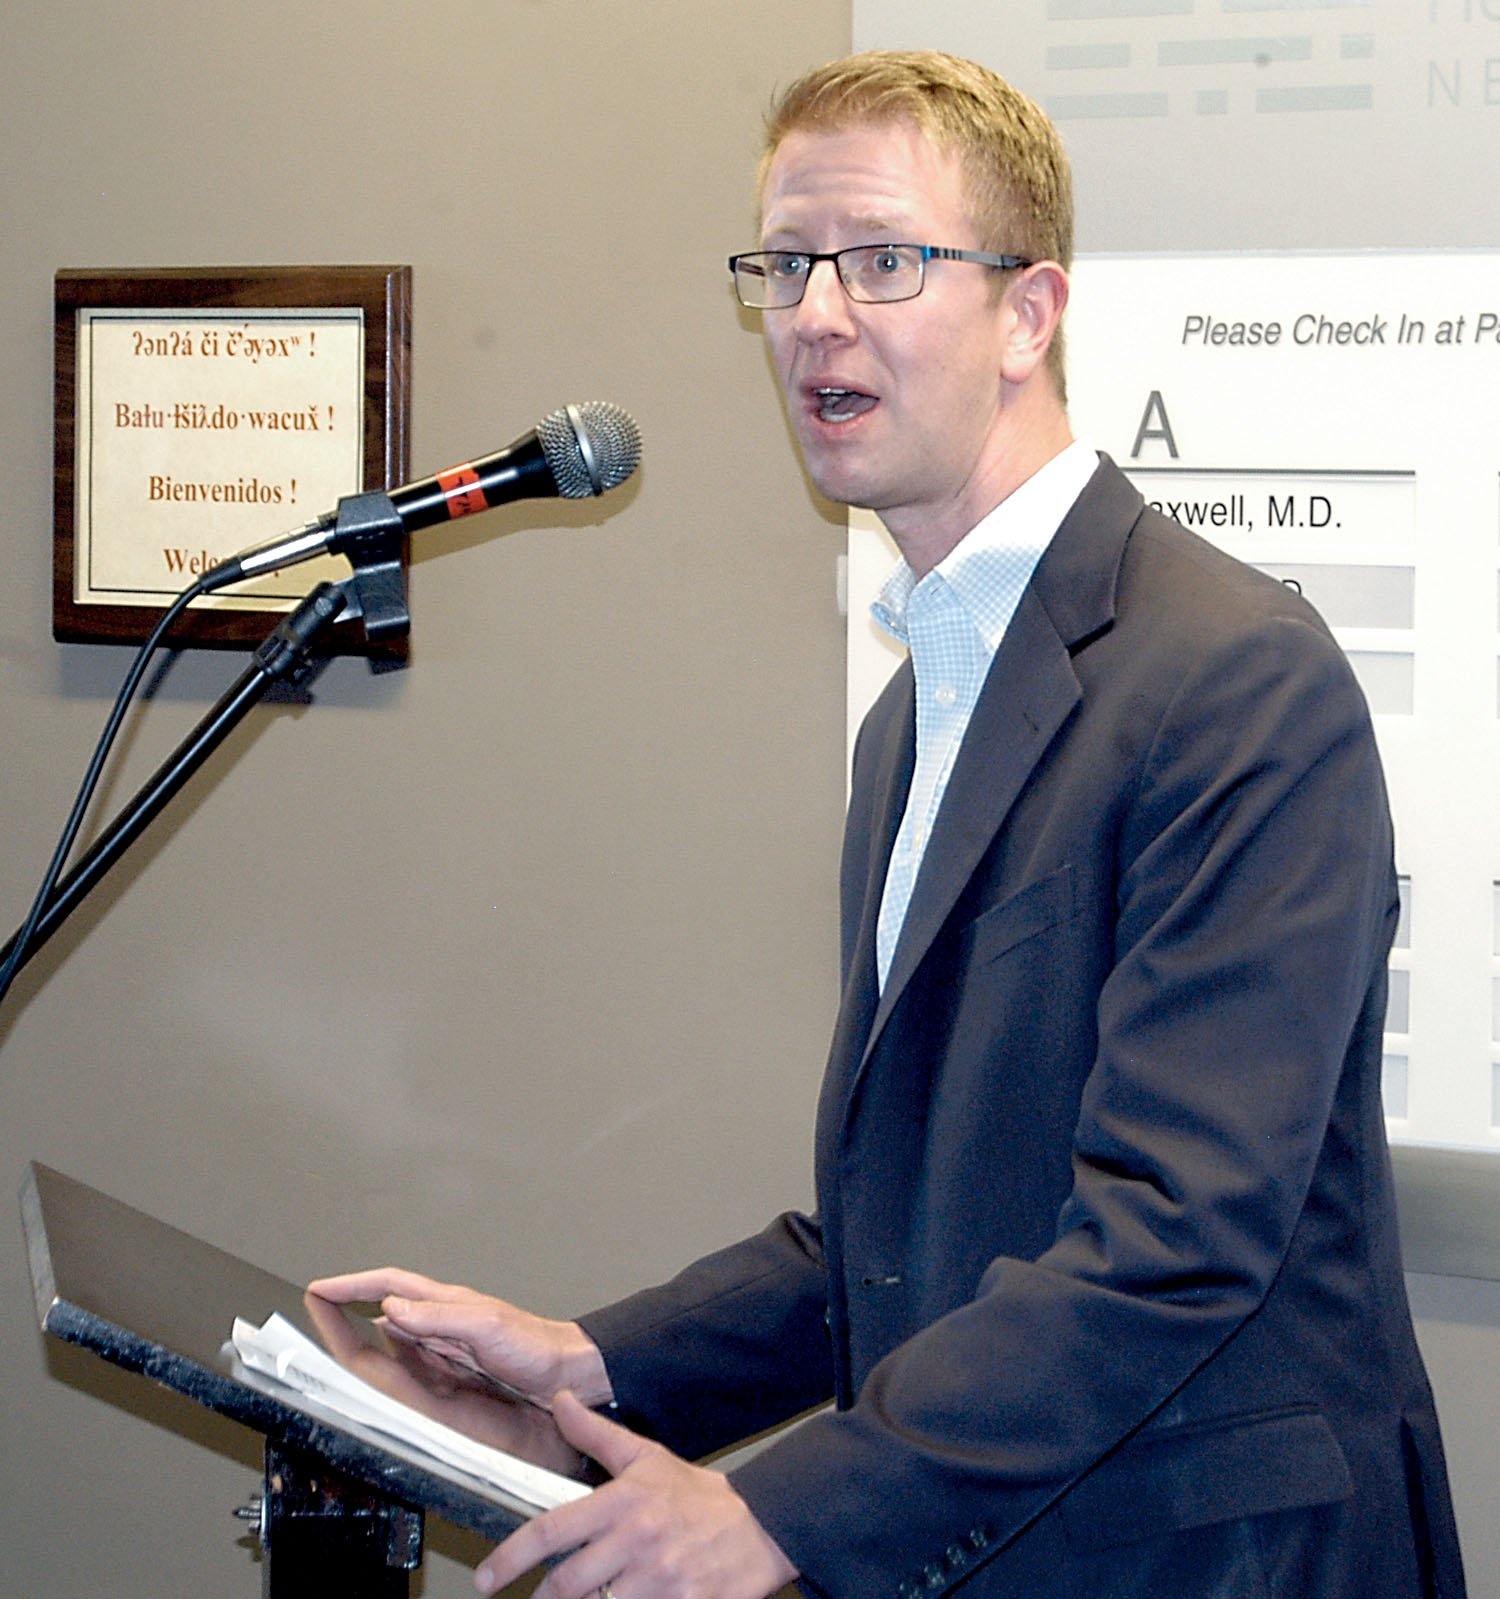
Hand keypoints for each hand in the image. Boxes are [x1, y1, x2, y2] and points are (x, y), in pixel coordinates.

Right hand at [301, 1291, 585, 1475]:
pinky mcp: (456, 1361)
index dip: (353, 1284)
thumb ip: (439, 1318)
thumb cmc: (535, 1346)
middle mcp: (444, 1317)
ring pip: (396, 1326)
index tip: (320, 1287)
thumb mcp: (485, 1328)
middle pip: (387, 1301)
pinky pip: (412, 1351)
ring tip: (335, 1328)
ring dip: (365, 1324)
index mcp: (447, 1302)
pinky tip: (381, 1358)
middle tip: (317, 1305)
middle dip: (350, 1300)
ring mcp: (449, 1338)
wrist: (566, 1370)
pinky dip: (389, 1350)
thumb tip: (392, 1307)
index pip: (390, 1284)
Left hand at [475, 1391, 797, 1598]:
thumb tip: (558, 1400)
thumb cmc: (696, 1496)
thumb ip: (595, 1435)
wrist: (761, 1526)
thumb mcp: (646, 1458)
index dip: (512, 1558)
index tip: (487, 1577)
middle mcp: (636, 1542)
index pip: (552, 1531)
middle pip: (567, 1585)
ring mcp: (660, 1581)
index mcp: (621, 1504)